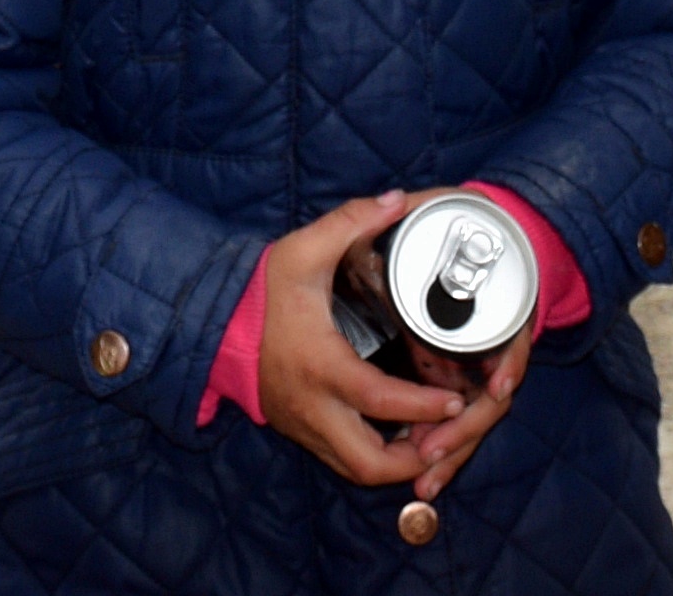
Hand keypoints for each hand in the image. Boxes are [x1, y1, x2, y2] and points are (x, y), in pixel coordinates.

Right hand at [249, 194, 483, 489]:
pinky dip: (377, 458)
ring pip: (358, 471)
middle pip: (369, 464)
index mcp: (320, 365)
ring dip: (399, 464)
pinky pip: (345, 462)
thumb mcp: (302, 250)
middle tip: (449, 435)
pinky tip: (402, 436)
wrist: (216, 326)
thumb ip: (349, 222)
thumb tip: (397, 201)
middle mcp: (313, 407)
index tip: (456, 400)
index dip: (423, 408)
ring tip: (433, 438)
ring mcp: (305, 426)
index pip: (378, 400)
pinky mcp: (302, 432)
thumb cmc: (262, 292)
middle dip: (416, 460)